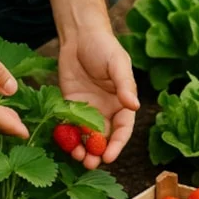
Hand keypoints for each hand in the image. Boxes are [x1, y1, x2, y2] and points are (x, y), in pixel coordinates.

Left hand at [58, 29, 139, 168]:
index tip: (109, 156)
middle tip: (90, 163)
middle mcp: (106, 110)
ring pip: (85, 136)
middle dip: (97, 152)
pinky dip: (67, 136)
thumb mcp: (117, 63)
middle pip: (103, 138)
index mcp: (122, 103)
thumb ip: (125, 85)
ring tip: (77, 157)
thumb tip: (134, 105)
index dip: (117, 145)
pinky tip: (64, 143)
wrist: (80, 35)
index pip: (122, 130)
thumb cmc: (104, 46)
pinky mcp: (69, 105)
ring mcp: (87, 109)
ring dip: (82, 148)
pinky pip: (69, 125)